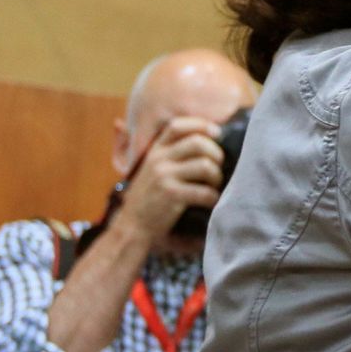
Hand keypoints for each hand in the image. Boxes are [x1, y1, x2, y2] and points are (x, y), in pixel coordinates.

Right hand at [111, 117, 223, 248]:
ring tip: (214, 186)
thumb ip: (172, 154)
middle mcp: (158, 160)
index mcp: (155, 151)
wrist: (132, 226)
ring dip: (217, 177)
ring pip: (205, 165)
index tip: (217, 133)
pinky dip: (213, 197)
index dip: (201, 125)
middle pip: (198, 143)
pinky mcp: (171, 195)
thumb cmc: (150, 197)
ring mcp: (164, 177)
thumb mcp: (154, 169)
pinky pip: (205, 191)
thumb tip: (207, 139)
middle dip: (216, 154)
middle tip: (218, 167)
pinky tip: (211, 201)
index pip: (177, 126)